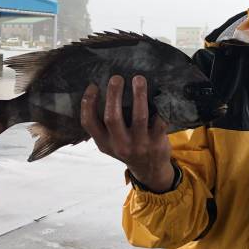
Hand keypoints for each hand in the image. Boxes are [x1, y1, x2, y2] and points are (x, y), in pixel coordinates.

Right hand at [80, 74, 174, 192]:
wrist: (150, 170)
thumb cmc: (128, 148)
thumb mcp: (110, 143)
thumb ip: (105, 125)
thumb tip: (102, 90)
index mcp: (104, 143)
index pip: (89, 123)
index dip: (88, 103)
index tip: (93, 86)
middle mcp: (120, 145)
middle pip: (112, 117)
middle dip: (114, 95)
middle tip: (117, 78)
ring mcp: (139, 144)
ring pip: (139, 116)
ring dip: (139, 95)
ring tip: (138, 79)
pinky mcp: (157, 142)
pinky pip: (160, 120)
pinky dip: (161, 106)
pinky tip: (160, 92)